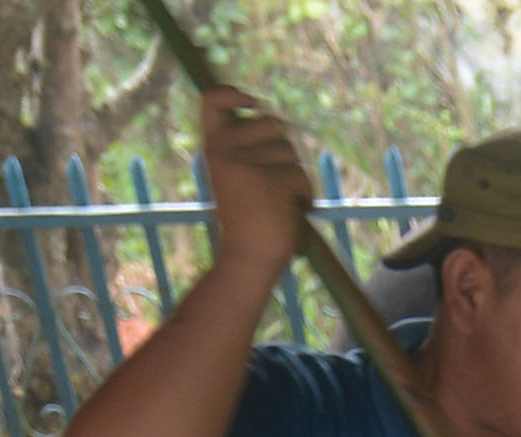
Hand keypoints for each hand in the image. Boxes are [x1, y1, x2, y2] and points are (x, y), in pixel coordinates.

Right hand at [196, 87, 310, 269]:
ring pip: (292, 150)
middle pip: (273, 122)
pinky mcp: (270, 181)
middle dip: (289, 147)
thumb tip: (282, 122)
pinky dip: (307, 195)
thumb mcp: (240, 177)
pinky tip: (295, 212)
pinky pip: (302, 175)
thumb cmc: (250, 221)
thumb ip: (251, 148)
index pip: (213, 100)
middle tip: (283, 178)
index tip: (252, 103)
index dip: (234, 92)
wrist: (247, 260)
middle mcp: (225, 151)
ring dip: (298, 175)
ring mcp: (246, 165)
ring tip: (284, 201)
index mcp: (214, 147)